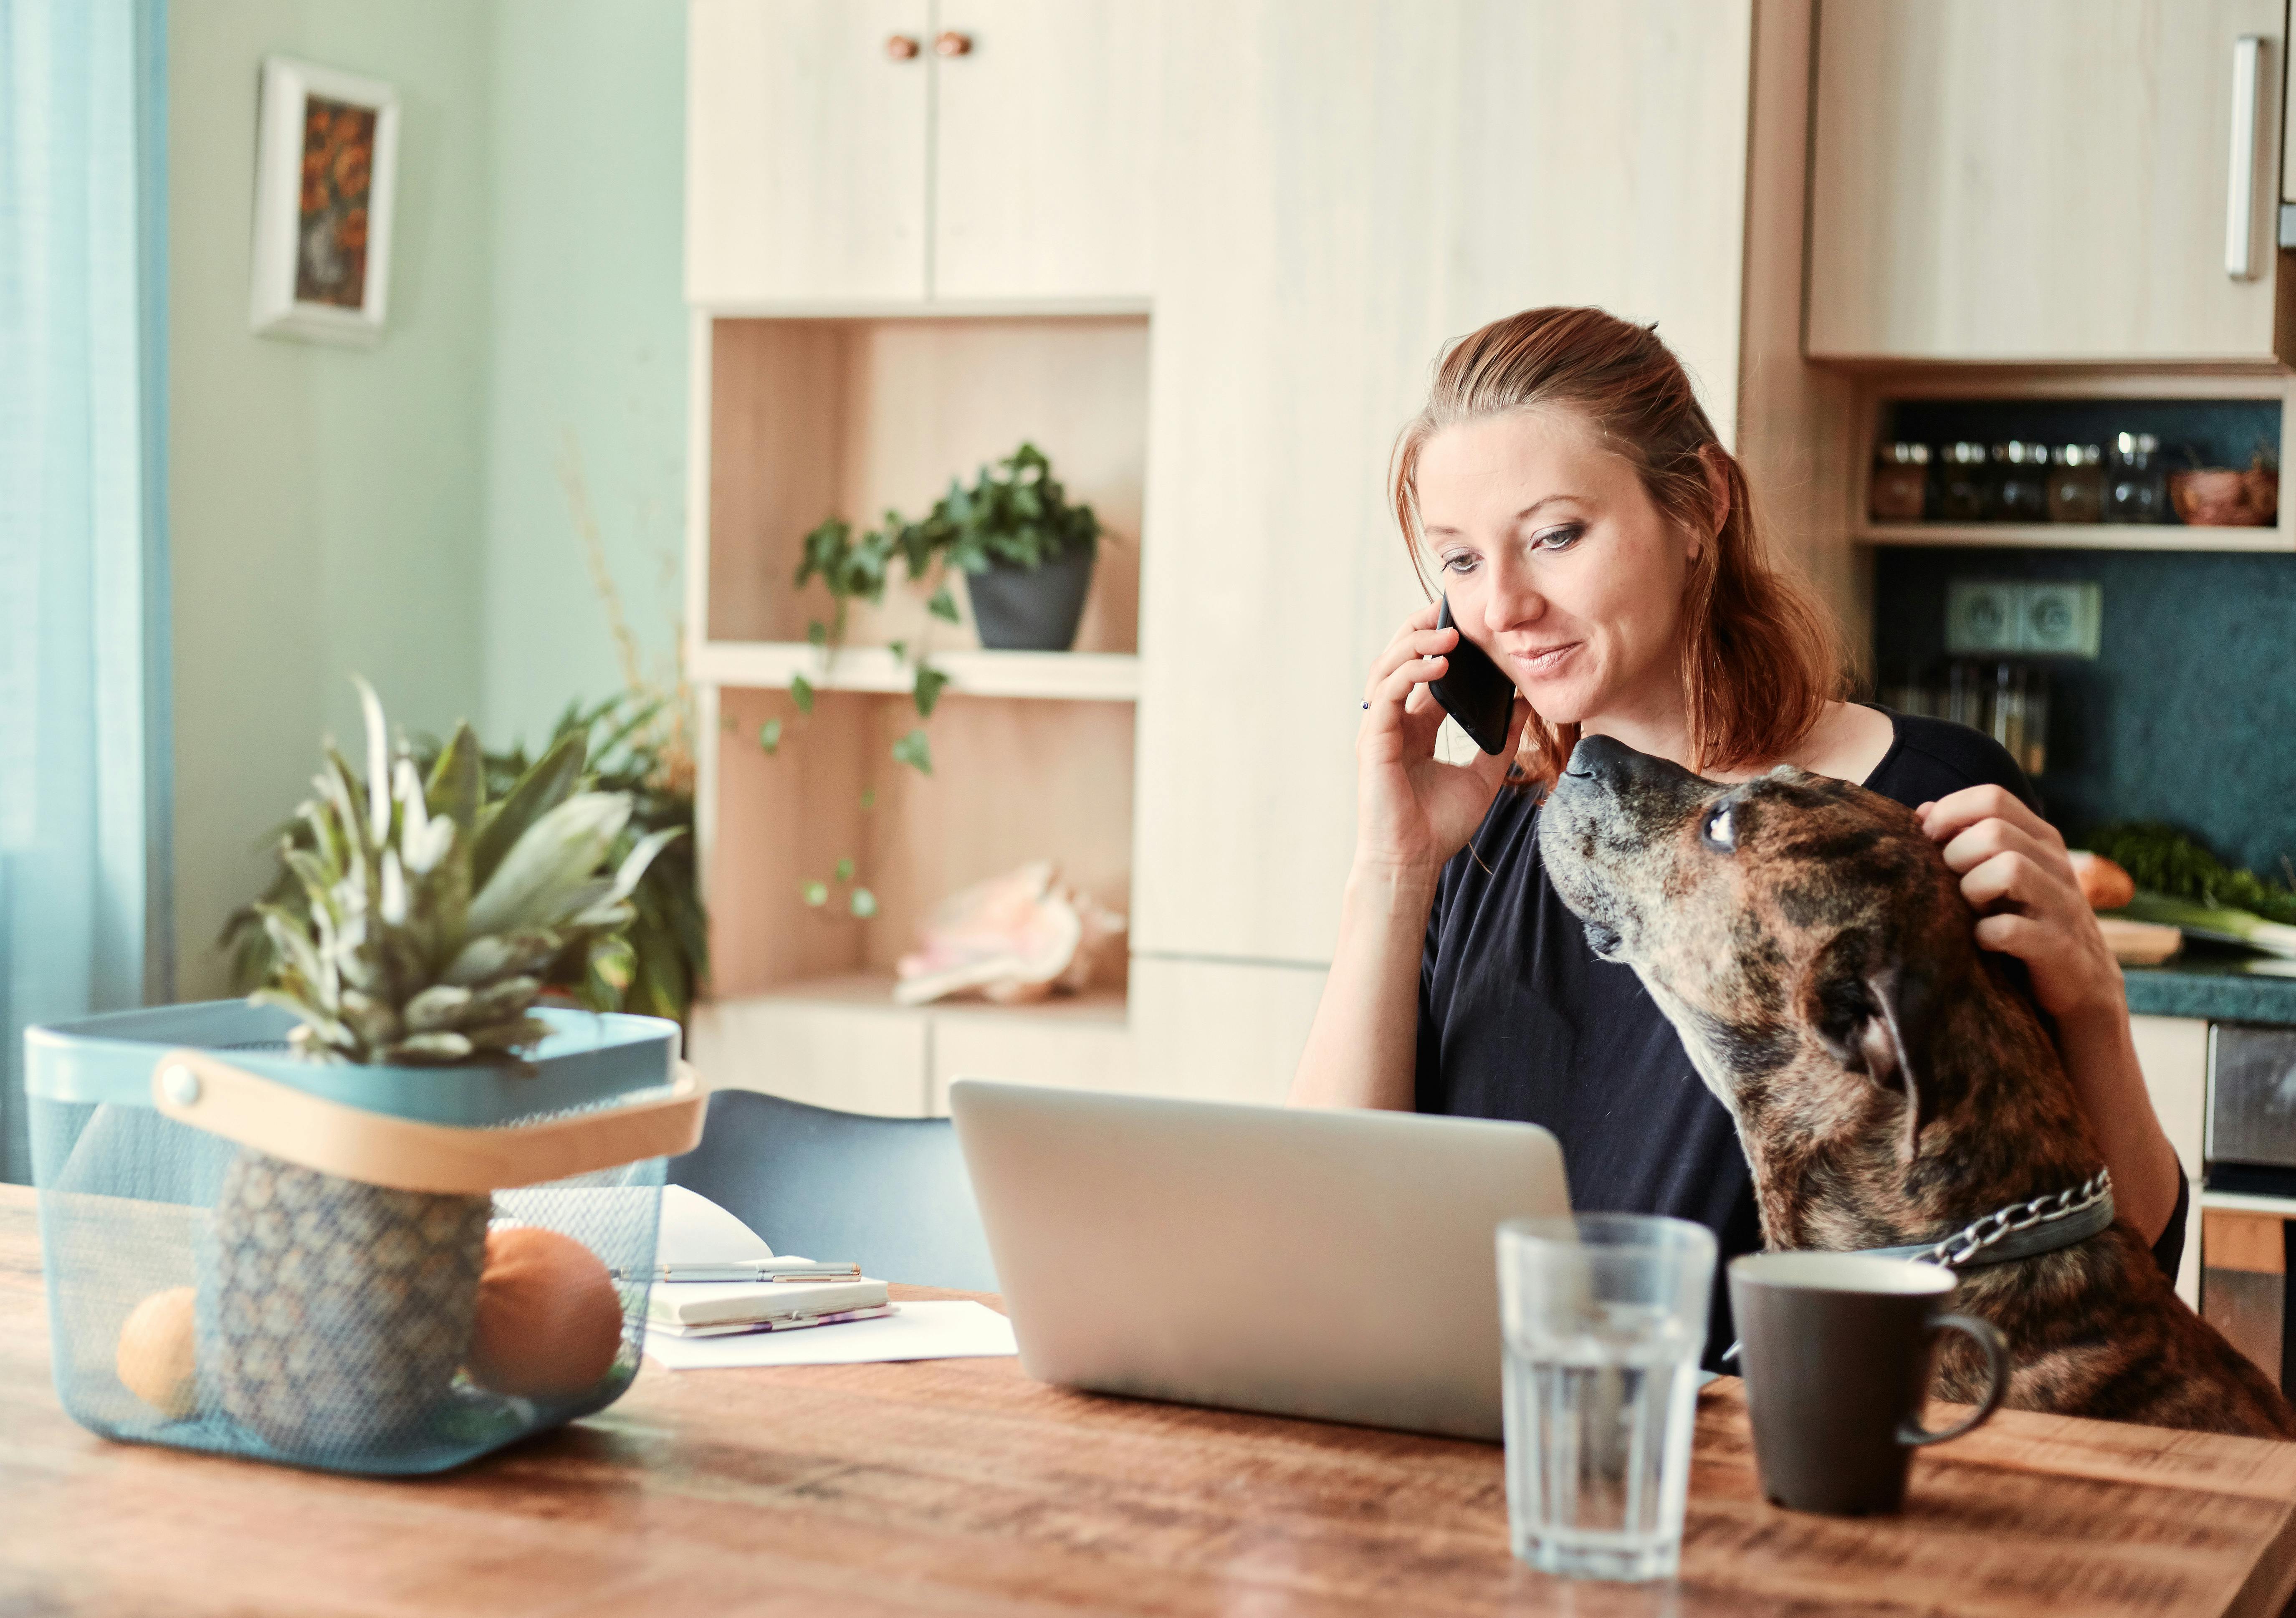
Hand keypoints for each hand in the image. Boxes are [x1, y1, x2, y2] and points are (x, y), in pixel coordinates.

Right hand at [1355, 604, 1529, 877]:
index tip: (1469, 622)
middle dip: (1422, 629)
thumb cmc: (1440, 826)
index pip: (1425, 671)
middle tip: (1451, 608)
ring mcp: (1380, 728)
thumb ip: (1501, 740)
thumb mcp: (1485, 775)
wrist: (1413, 863)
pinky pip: (1387, 692)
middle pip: (1400, 658)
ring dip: (1416, 644)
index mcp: (1416, 726)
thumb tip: (1525, 706)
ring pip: (1388, 666)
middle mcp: (1395, 721)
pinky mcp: (1374, 739)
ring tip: (1449, 632)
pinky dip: (1411, 672)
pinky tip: (1440, 664)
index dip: (1442, 643)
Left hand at [1917, 786, 2123, 1023]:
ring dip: (1972, 890)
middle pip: (1993, 832)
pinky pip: (2010, 928)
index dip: (1950, 811)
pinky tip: (1982, 941)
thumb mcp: (2000, 874)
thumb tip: (1921, 811)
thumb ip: (1967, 840)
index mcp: (2039, 839)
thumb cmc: (2024, 920)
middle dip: (1955, 856)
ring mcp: (2061, 904)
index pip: (1992, 798)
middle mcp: (2056, 864)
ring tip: (1970, 912)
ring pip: (2009, 869)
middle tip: (1951, 885)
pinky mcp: (2059, 946)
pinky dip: (1985, 934)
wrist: (2082, 982)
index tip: (1927, 838)